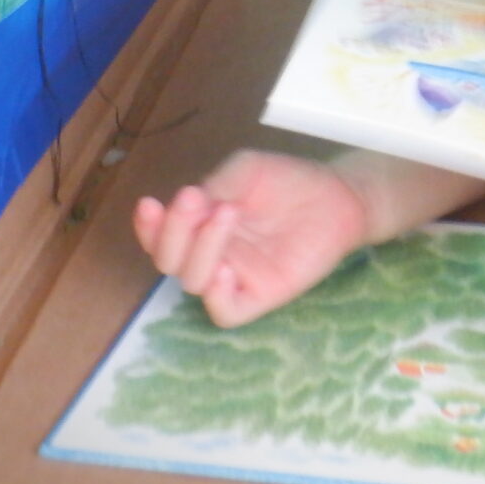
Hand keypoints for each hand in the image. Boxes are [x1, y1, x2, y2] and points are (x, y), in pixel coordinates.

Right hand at [133, 149, 371, 326]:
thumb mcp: (245, 171)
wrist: (337, 195)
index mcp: (199, 226)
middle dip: (173, 232)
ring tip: (227, 212)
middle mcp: (211, 254)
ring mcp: (234, 277)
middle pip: (169, 260)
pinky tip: (226, 269)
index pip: (160, 235)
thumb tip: (189, 206)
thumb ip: (215, 186)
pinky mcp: (261, 296)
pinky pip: (225, 312)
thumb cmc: (288, 181)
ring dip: (200, 248)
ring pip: (193, 281)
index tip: (150, 203)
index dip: (148, 226)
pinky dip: (216, 297)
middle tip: (194, 200)